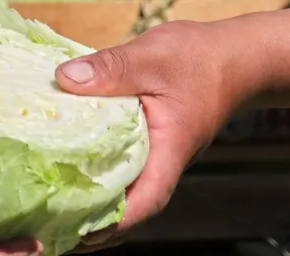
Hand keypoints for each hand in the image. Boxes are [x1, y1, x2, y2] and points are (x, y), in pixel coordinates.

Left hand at [52, 22, 254, 250]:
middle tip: (53, 225)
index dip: (115, 221)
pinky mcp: (149, 142)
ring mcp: (157, 154)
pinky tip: (69, 165)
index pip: (147, 198)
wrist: (237, 56)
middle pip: (131, 204)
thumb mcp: (152, 56)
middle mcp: (164, 161)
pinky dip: (98, 172)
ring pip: (126, 187)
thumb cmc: (201, 58)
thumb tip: (65, 79)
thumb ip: (111, 68)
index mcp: (170, 149)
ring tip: (54, 207)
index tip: (82, 233)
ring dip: (94, 200)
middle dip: (95, 222)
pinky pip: (122, 165)